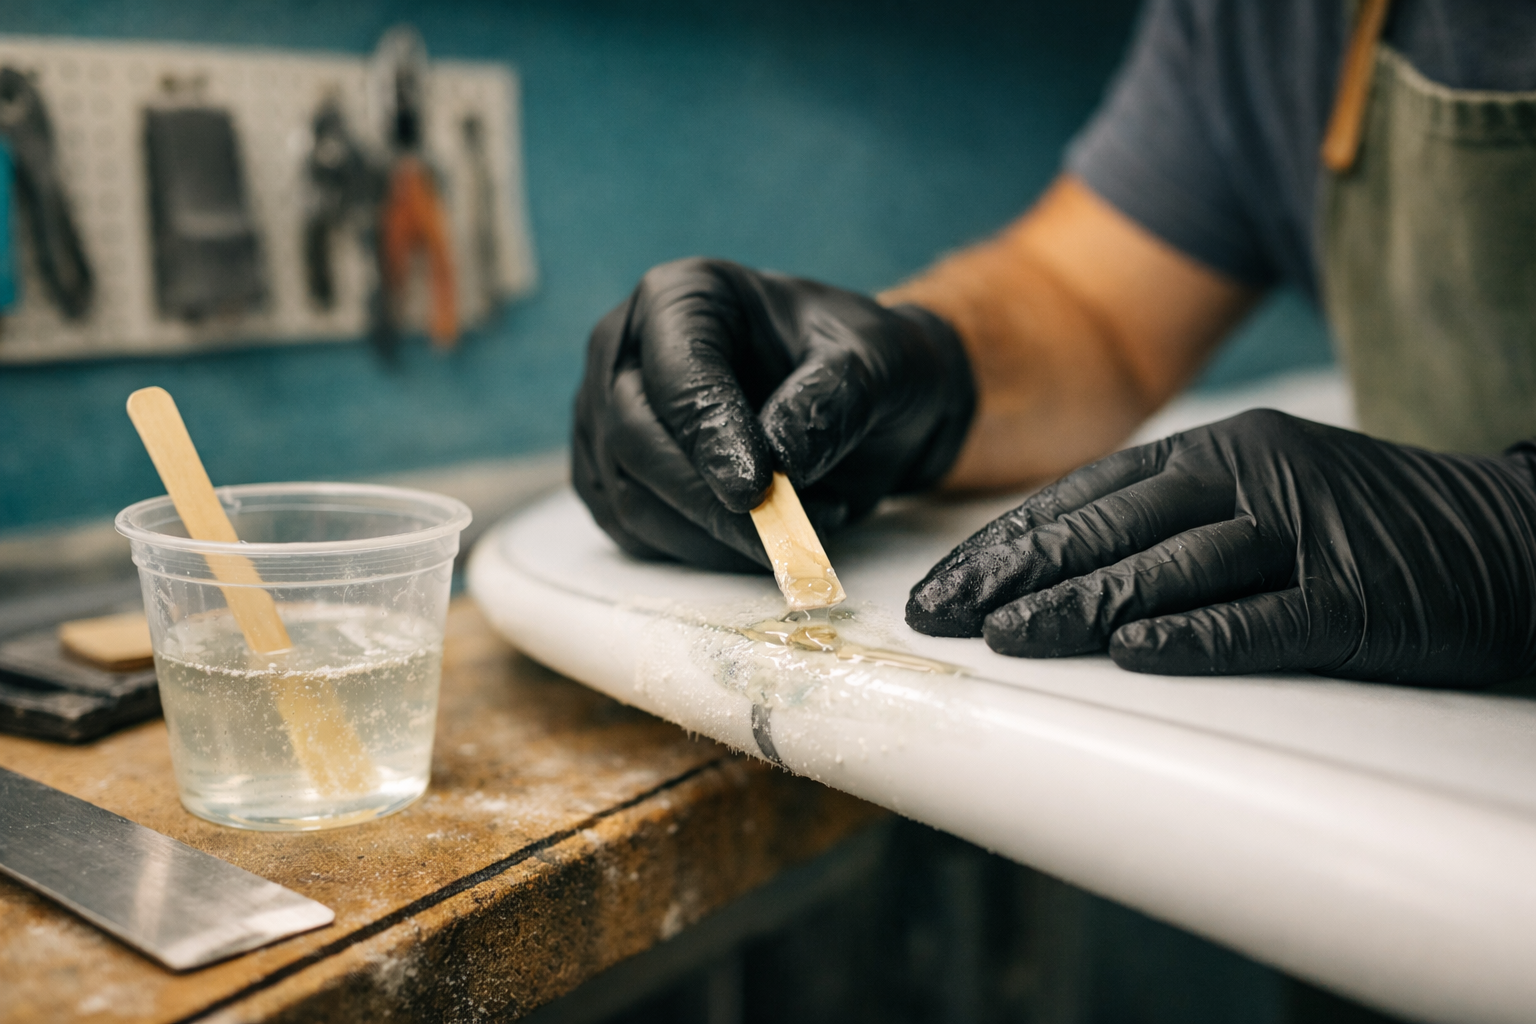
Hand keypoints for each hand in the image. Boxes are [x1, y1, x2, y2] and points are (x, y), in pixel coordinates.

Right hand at [574, 258, 975, 571]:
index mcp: (682, 296)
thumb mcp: (875, 362)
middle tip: (779, 537)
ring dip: (711, 536)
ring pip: (629, 497)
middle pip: (632, 438)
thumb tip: (780, 461)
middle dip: (704, 500)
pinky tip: (767, 540)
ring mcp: (610, 419)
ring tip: (801, 527)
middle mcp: (626, 351)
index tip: (755, 490)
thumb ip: (831, 401)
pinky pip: (639, 534)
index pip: (674, 373)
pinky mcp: (618, 480)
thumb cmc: (861, 364)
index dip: (708, 435)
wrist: (861, 405)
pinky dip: (703, 552)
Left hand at [906, 410, 1535, 684]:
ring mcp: (1307, 532)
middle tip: (941, 615)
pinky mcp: (1358, 597)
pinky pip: (1264, 618)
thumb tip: (1056, 569)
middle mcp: (1253, 477)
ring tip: (1008, 638)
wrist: (1511, 536)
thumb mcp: (1260, 496)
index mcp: (1221, 448)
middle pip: (1112, 527)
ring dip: (1082, 603)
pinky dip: (1197, 636)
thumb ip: (1170, 520)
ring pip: (1172, 567)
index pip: (1086, 496)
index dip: (1006, 542)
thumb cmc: (1364, 525)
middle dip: (1014, 574)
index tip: (940, 586)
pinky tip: (1135, 653)